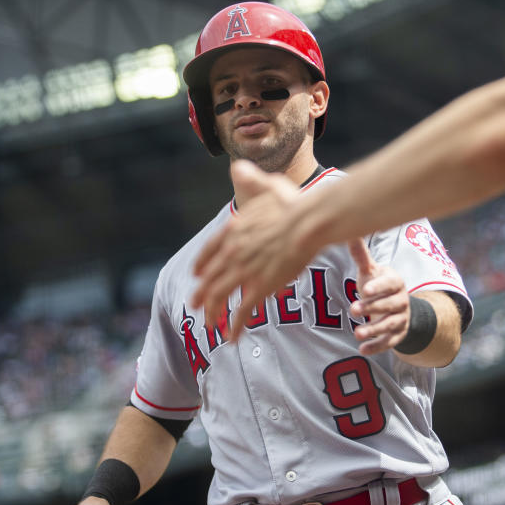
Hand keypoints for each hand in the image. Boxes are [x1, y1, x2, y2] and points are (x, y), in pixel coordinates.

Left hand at [192, 160, 314, 339]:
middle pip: (209, 278)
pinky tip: (232, 338)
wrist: (308, 223)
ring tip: (212, 326)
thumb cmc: (294, 204)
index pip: (209, 250)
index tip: (196, 275)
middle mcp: (232, 251)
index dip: (201, 265)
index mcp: (233, 230)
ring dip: (213, 314)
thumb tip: (238, 167)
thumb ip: (251, 179)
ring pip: (219, 297)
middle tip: (196, 306)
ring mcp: (244, 270)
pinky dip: (235, 326)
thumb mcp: (268, 186)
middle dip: (201, 295)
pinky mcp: (259, 287)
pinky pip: (242, 311)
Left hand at [348, 239, 409, 355]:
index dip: (379, 287)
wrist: (398, 306)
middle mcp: (402, 301)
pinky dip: (376, 347)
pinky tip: (362, 349)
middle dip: (372, 308)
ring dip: (374, 330)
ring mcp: (402, 319)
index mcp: (396, 282)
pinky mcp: (398, 335)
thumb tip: (349, 232)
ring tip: (357, 333)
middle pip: (389, 305)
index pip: (391, 283)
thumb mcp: (371, 271)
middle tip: (353, 310)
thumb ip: (361, 255)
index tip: (364, 289)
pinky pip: (389, 342)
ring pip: (390, 325)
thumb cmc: (379, 285)